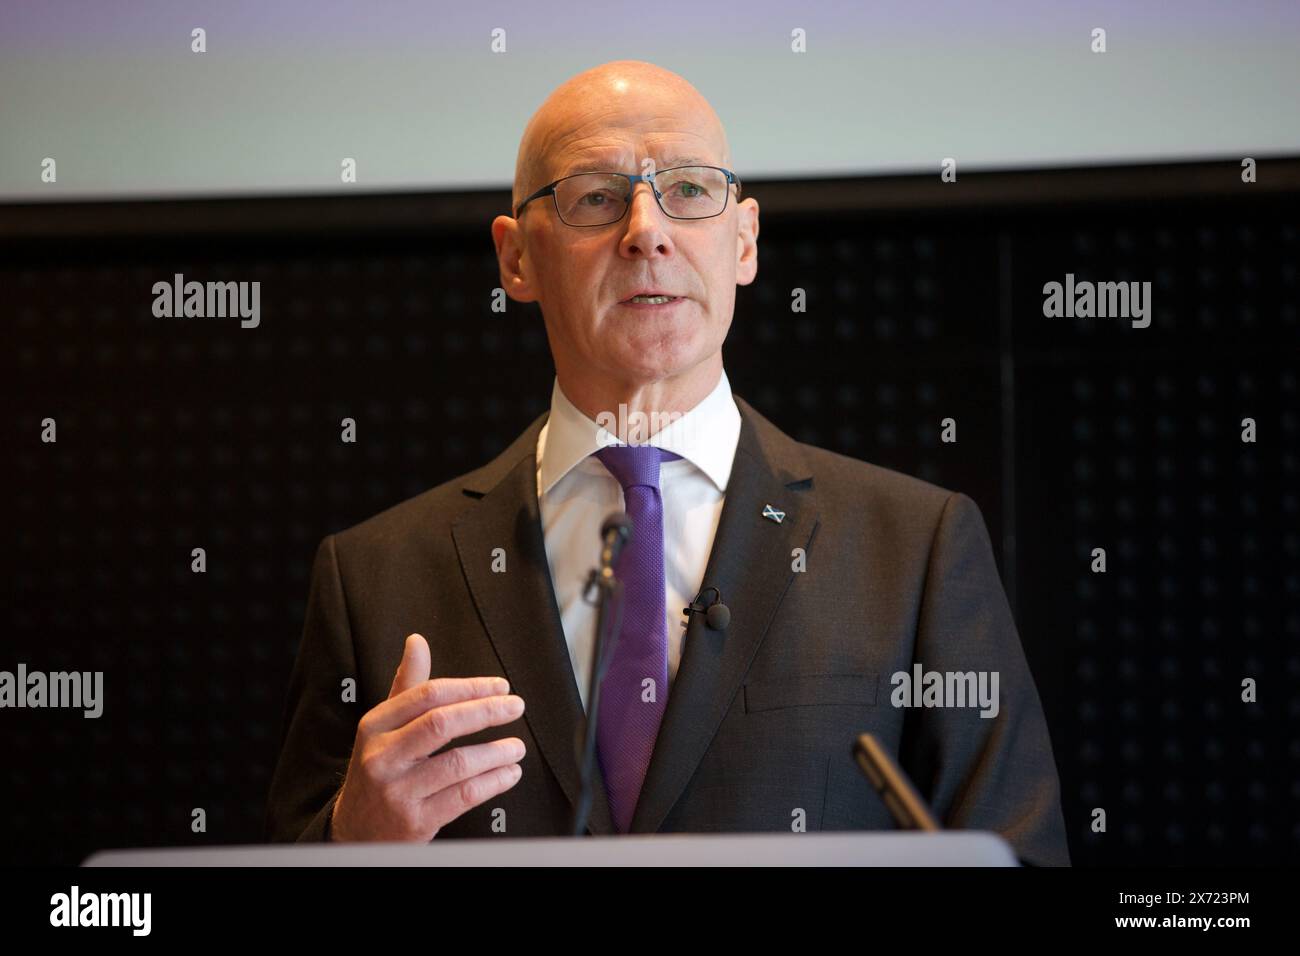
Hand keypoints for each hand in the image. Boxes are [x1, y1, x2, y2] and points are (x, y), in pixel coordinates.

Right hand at [329, 633, 525, 840]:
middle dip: (486, 711)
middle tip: (515, 706)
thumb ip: (407, 685)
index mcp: (375, 726)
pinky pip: (463, 796)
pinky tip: (508, 773)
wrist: (355, 831)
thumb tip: (417, 641)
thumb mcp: (383, 727)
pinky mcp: (415, 822)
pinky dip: (493, 782)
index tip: (499, 686)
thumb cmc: (379, 769)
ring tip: (516, 746)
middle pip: (442, 724)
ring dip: (496, 752)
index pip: (427, 695)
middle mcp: (382, 757)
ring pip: (457, 763)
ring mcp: (397, 792)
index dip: (470, 688)